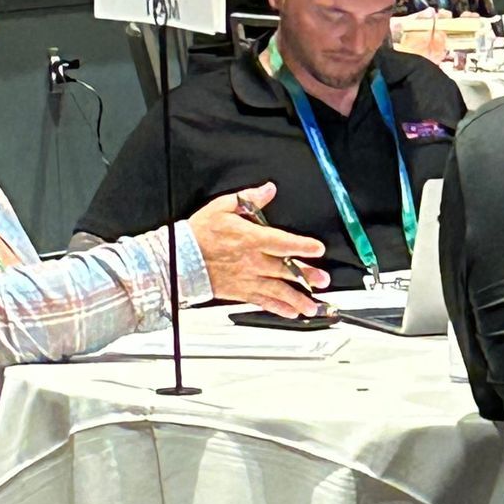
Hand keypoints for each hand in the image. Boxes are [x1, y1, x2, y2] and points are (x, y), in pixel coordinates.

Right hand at [190, 185, 327, 317]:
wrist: (179, 258)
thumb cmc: (199, 233)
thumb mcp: (222, 207)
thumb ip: (249, 199)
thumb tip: (268, 189)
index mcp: (251, 238)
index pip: (282, 242)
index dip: (302, 246)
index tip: (318, 249)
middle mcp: (253, 261)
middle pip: (286, 269)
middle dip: (307, 276)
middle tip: (323, 280)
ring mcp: (248, 279)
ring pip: (278, 290)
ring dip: (298, 299)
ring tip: (312, 306)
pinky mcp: (241, 292)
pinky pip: (263, 302)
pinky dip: (279, 309)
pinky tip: (291, 313)